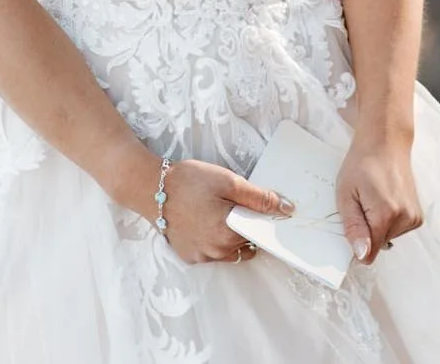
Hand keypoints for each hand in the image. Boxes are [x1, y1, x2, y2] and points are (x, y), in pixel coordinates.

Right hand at [150, 158, 291, 264]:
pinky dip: (214, 241)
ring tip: (217, 212)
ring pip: (230, 251)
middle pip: (247, 244)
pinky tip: (204, 222)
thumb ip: (260, 198)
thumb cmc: (190, 181)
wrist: (151, 189)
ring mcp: (202, 257)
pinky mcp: (189, 257)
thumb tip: (287, 209)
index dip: (264, 222)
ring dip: (231, 236)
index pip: (261, 235)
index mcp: (229, 234)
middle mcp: (217, 252)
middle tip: (234, 205)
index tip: (259, 209)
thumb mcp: (229, 182)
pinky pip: (212, 253)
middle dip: (247, 228)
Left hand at [336, 132, 422, 265]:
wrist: (385, 143)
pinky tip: (385, 200)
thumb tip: (362, 255)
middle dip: (367, 230)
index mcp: (386, 214)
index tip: (353, 224)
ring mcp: (414, 217)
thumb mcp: (346, 196)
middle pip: (377, 246)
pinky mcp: (417, 216)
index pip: (369, 254)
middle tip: (362, 204)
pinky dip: (388, 221)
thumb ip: (354, 228)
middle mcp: (405, 218)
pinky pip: (396, 231)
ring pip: (387, 239)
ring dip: (377, 225)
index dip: (356, 243)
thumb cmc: (362, 164)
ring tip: (374, 198)